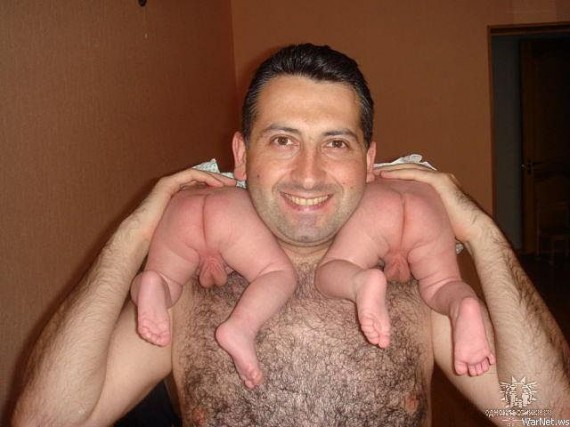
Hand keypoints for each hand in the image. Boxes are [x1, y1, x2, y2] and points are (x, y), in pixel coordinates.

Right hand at [125, 169, 236, 242]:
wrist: (140, 236)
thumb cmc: (161, 238)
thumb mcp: (187, 231)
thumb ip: (198, 231)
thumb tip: (216, 244)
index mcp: (180, 200)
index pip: (202, 190)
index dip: (217, 190)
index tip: (232, 196)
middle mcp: (175, 190)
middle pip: (201, 180)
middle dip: (219, 181)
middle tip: (234, 186)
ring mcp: (170, 185)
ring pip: (198, 175)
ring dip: (215, 177)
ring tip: (229, 183)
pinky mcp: (167, 183)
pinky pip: (190, 175)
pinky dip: (205, 176)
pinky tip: (218, 183)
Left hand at [377, 164, 492, 244]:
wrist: (474, 230)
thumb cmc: (456, 229)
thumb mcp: (433, 218)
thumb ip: (421, 215)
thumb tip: (406, 225)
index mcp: (437, 186)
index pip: (412, 176)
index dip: (395, 176)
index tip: (378, 178)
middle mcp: (439, 178)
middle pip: (409, 169)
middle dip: (391, 169)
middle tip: (372, 170)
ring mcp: (441, 178)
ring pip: (411, 168)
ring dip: (392, 168)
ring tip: (375, 170)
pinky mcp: (441, 181)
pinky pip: (417, 174)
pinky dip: (400, 172)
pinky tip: (386, 173)